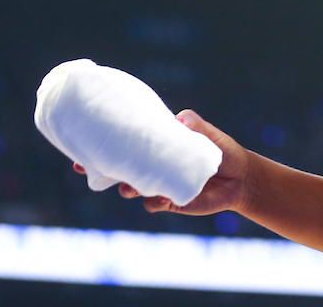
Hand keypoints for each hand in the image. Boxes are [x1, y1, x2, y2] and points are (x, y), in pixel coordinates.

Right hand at [73, 110, 251, 215]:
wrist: (241, 178)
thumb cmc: (222, 150)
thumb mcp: (208, 134)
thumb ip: (194, 125)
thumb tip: (177, 119)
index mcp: (158, 146)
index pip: (127, 143)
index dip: (104, 144)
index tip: (82, 142)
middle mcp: (153, 166)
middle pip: (119, 168)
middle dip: (101, 168)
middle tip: (87, 167)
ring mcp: (159, 184)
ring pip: (132, 187)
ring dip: (126, 186)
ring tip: (129, 185)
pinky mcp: (170, 201)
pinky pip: (153, 204)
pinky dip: (154, 200)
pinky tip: (161, 196)